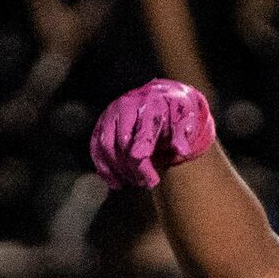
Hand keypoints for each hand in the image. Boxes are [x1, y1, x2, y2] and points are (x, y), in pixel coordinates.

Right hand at [90, 79, 214, 190]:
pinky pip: (95, 148)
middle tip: (147, 183)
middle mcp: (124, 107)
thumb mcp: (183, 116)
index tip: (152, 180)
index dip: (145, 159)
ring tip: (134, 183)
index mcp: (146, 105)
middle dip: (134, 168)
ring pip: (105, 146)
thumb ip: (182, 132)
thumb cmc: (170, 109)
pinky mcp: (101, 125)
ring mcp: (109, 116)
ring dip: (117, 169)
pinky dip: (103, 168)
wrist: (155, 94)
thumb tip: (182, 150)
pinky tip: (115, 183)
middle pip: (122, 143)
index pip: (143, 133)